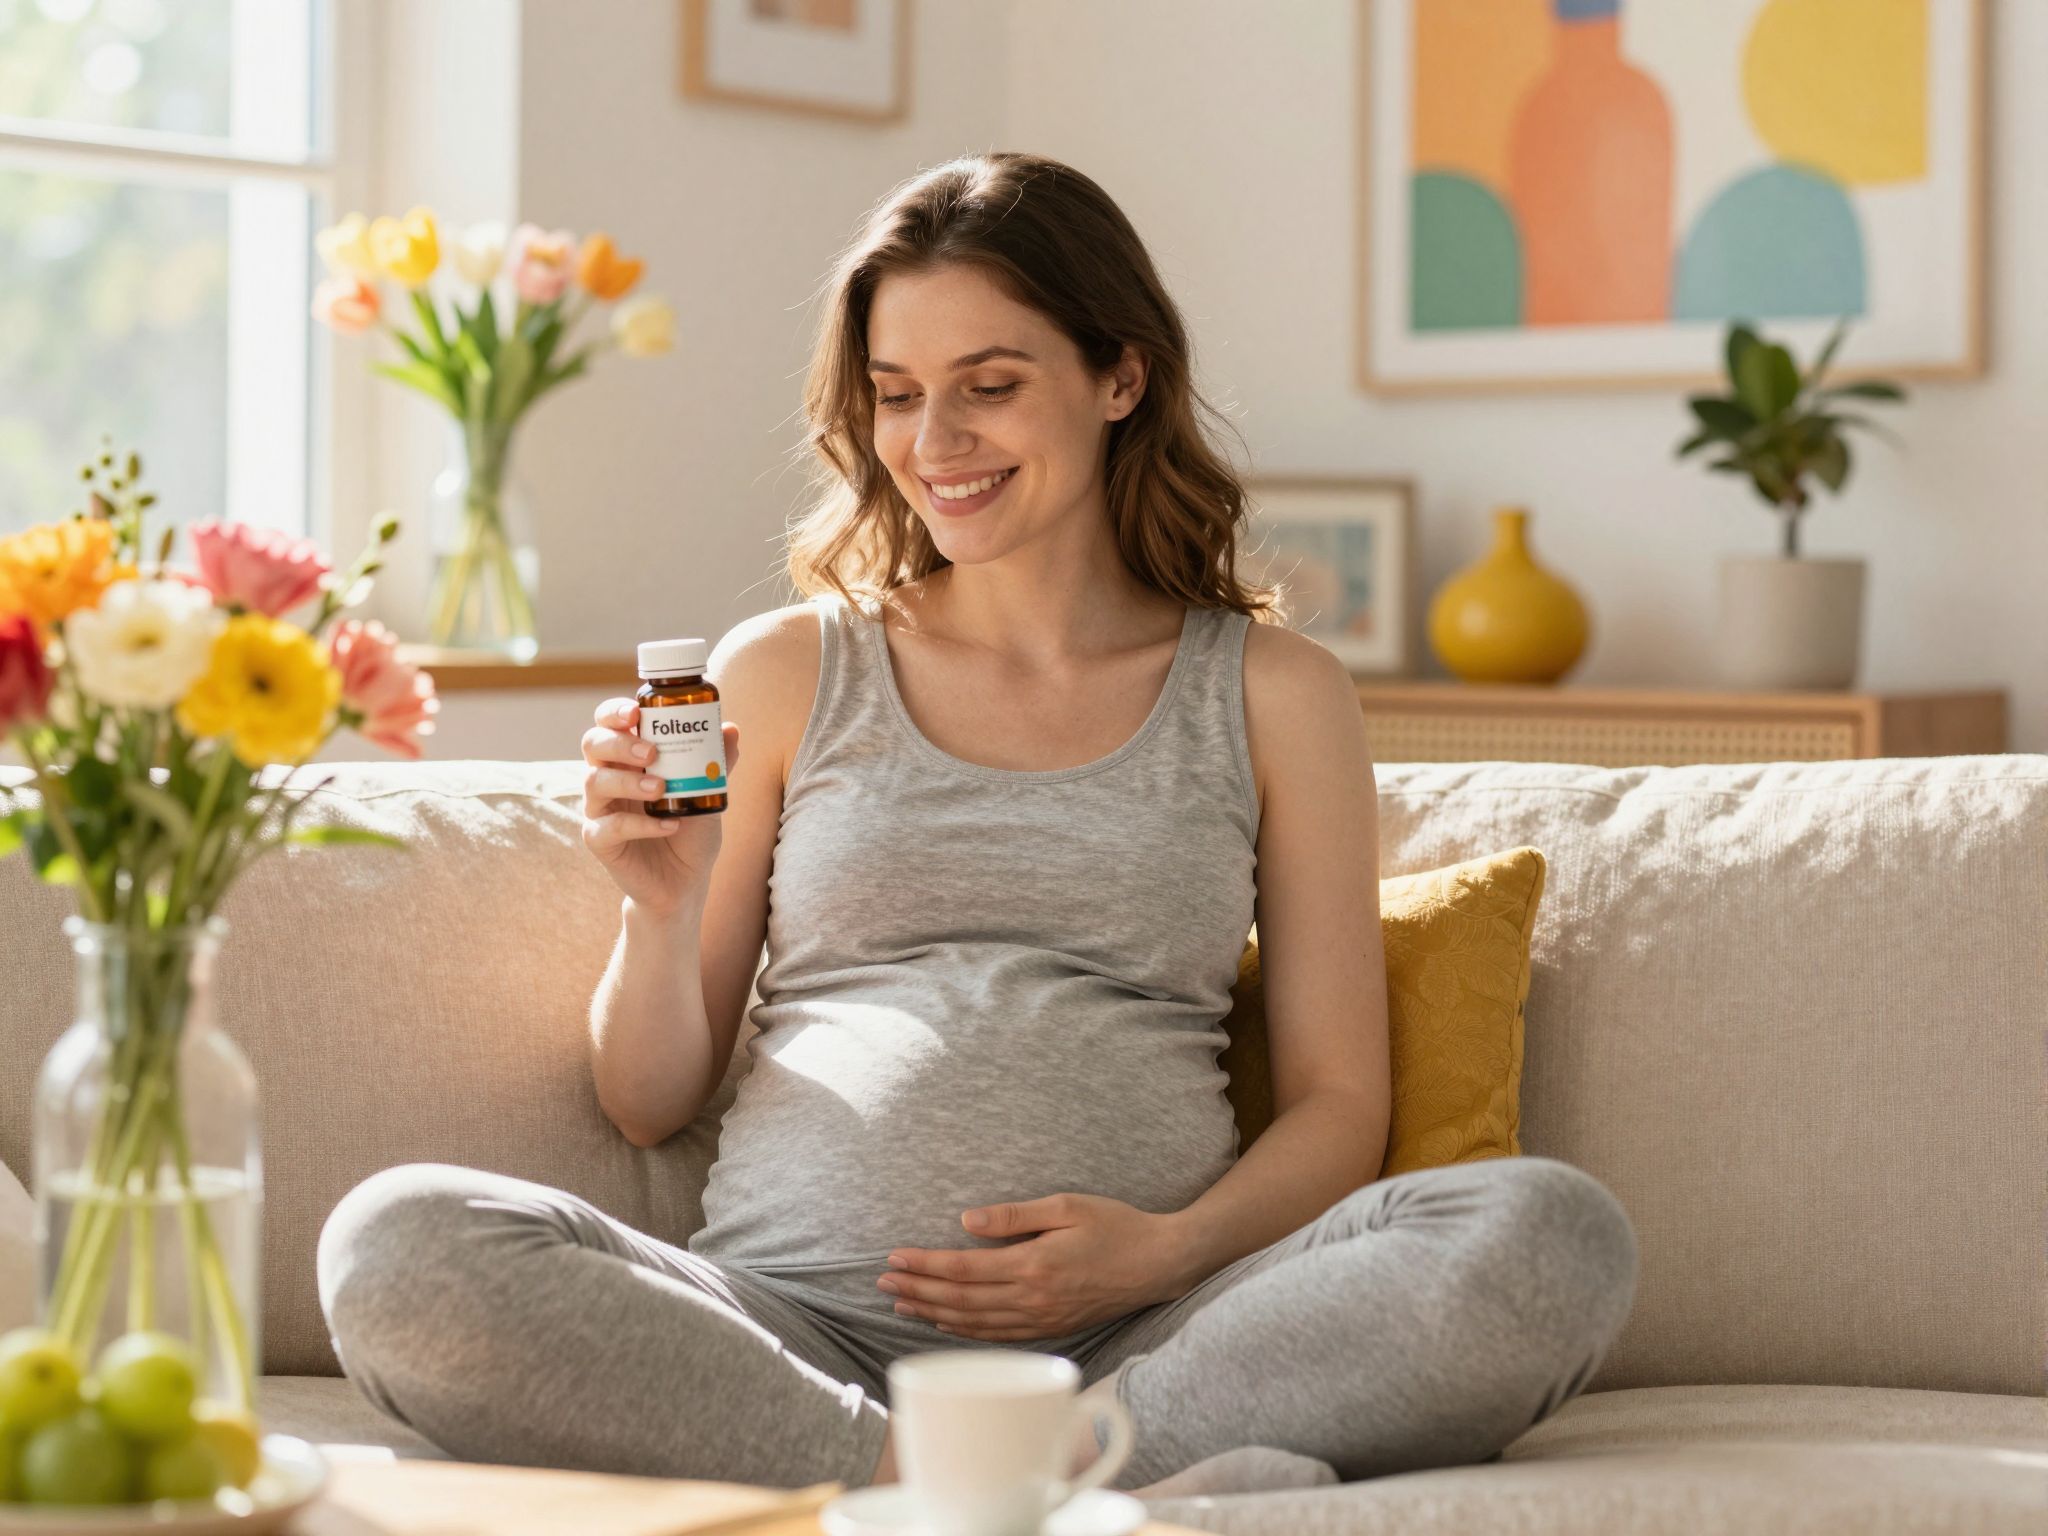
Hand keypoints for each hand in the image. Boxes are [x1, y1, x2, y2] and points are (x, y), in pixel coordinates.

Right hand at [578, 697, 739, 916]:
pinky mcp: (599, 841)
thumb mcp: (708, 793)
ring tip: (661, 790)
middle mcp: (608, 778)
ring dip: (629, 782)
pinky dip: (640, 825)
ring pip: (594, 782)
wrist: (685, 881)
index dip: (614, 712)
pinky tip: (669, 826)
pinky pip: (608, 827)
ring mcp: (600, 809)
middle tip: (651, 752)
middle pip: (593, 744)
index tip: (636, 712)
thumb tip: (731, 729)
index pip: (608, 723)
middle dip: (619, 742)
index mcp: (628, 758)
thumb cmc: (690, 829)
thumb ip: (716, 763)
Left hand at [877, 1195, 1184, 1341]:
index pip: (963, 1269)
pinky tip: (946, 1321)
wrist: (1159, 1264)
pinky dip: (965, 1330)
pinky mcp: (1051, 1328)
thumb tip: (967, 1220)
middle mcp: (1032, 1298)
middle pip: (960, 1299)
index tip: (894, 1258)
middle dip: (918, 1289)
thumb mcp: (1066, 1205)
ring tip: (902, 1303)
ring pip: (974, 1323)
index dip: (924, 1265)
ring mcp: (1041, 1319)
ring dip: (934, 1312)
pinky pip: (997, 1335)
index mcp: (1033, 1265)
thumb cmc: (1116, 1226)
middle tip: (882, 1282)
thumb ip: (1014, 1215)